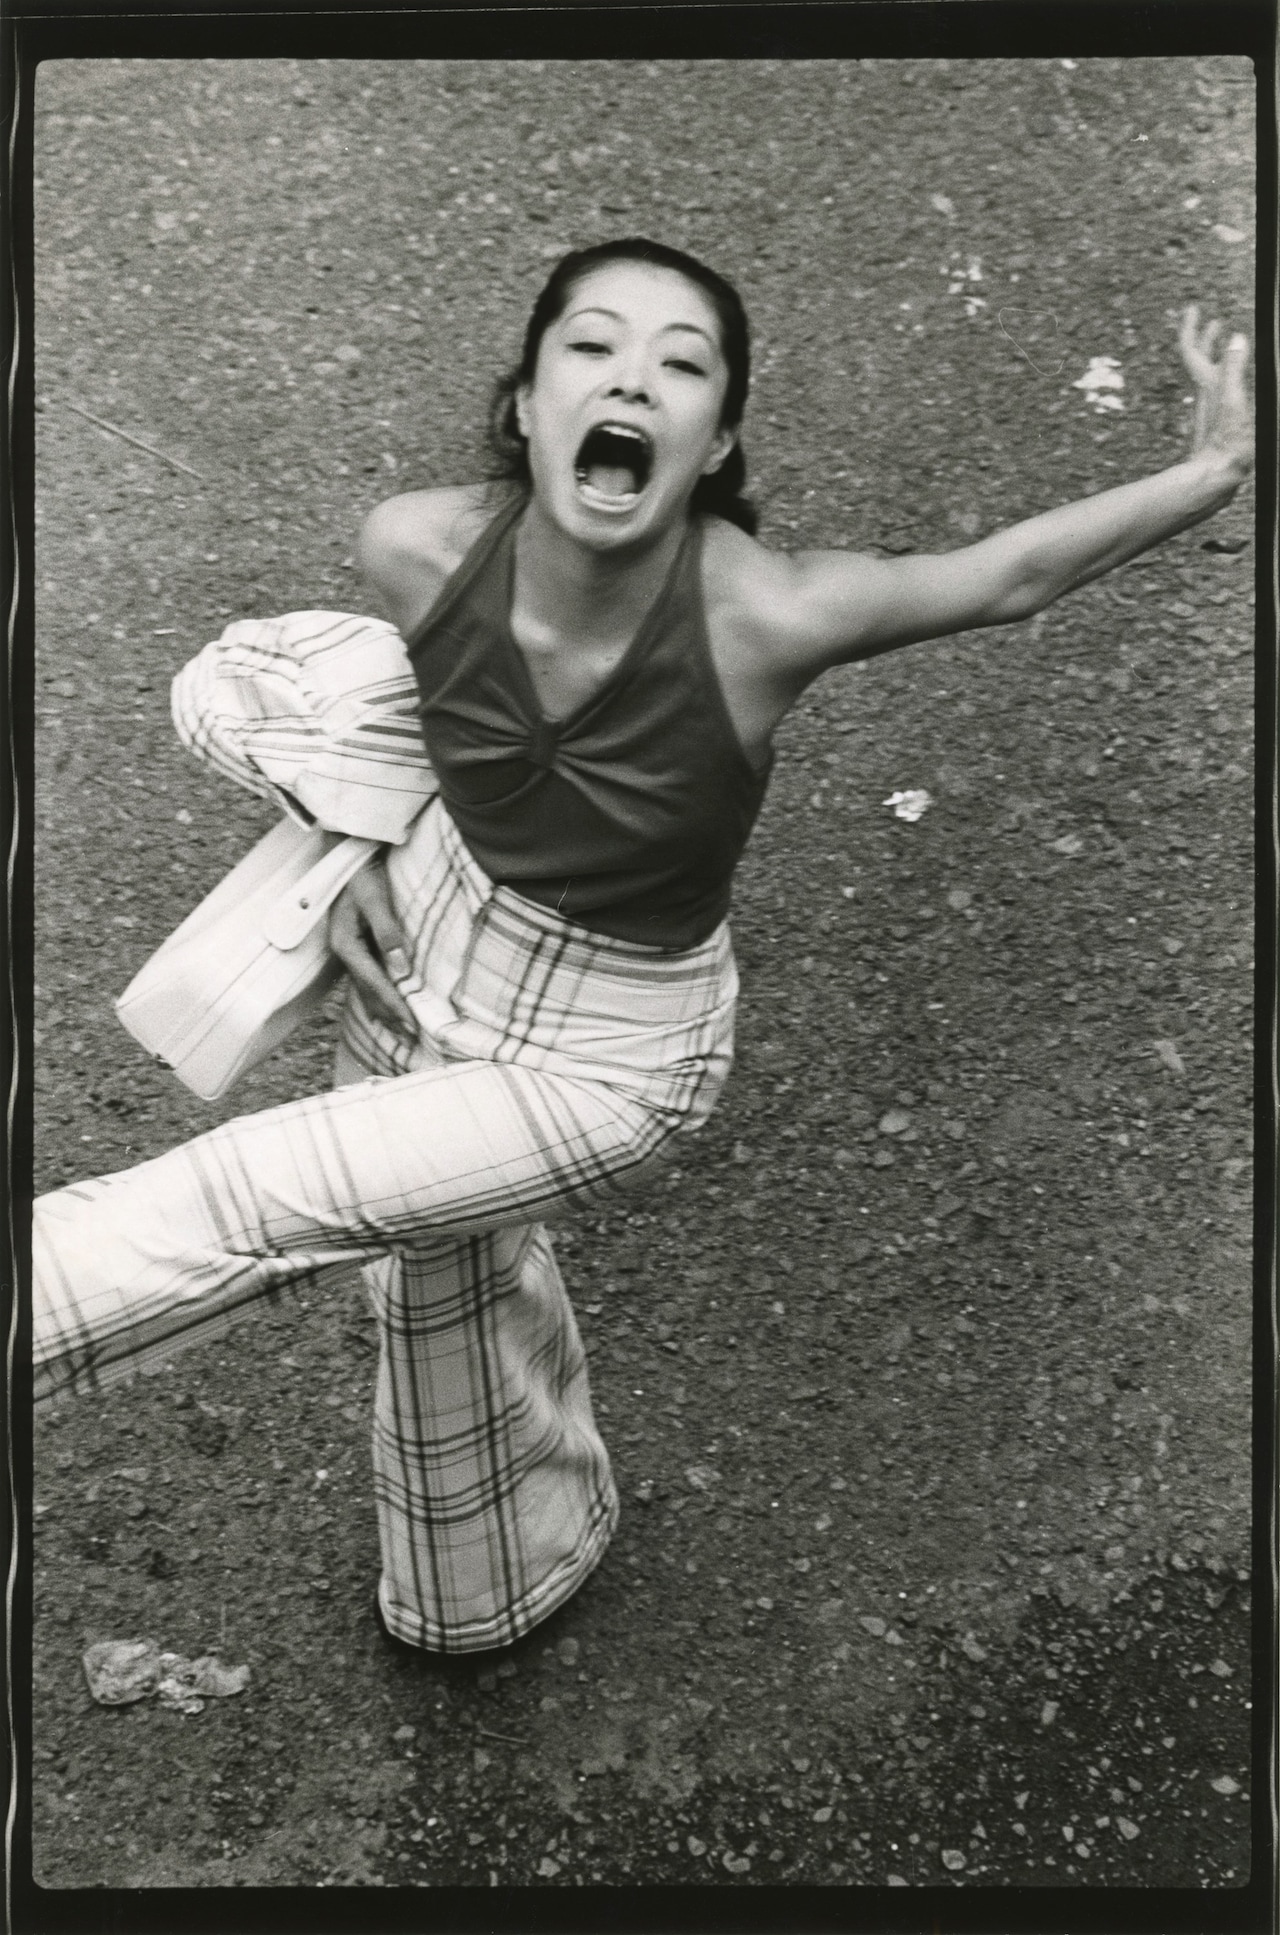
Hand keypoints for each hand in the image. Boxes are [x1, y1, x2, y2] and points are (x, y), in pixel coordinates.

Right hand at [328, 861, 417, 1039]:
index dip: (394, 1005)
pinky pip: (367, 980)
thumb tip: (400, 968)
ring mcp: (348, 951)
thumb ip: (387, 932)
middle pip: (369, 993)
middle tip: (411, 1039)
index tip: (412, 1025)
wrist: (350, 855)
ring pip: (366, 991)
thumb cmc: (364, 874)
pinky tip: (386, 1009)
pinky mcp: (355, 947)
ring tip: (402, 1033)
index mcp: (346, 944)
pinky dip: (378, 998)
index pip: (374, 983)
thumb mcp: (375, 899)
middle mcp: (344, 952)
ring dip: (384, 1013)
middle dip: (390, 1017)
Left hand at [1179, 304, 1252, 478]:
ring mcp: (1210, 409)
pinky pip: (1220, 391)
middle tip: (1213, 322)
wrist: (1217, 476)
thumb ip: (1235, 369)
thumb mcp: (1234, 400)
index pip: (1192, 349)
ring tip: (1227, 344)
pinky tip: (1236, 381)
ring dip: (1217, 355)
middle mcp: (1205, 394)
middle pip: (1200, 360)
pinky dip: (1227, 377)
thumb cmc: (1225, 443)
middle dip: (1206, 338)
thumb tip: (1235, 338)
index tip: (1194, 308)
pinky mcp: (1218, 422)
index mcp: (1208, 384)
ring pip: (1210, 375)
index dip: (1192, 327)